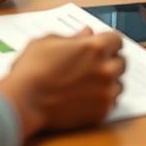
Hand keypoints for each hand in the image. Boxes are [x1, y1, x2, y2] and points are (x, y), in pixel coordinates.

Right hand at [0, 28, 124, 137]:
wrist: (24, 101)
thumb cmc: (32, 69)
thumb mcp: (49, 41)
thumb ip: (73, 37)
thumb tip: (86, 33)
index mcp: (96, 47)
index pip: (117, 40)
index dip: (107, 42)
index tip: (101, 47)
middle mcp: (106, 69)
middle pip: (121, 62)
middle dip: (109, 62)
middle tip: (92, 65)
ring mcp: (105, 93)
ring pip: (118, 84)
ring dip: (107, 82)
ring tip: (87, 83)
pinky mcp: (101, 113)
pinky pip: (111, 103)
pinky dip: (102, 100)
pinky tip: (85, 97)